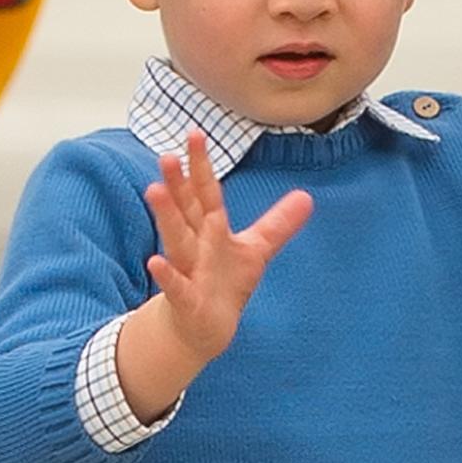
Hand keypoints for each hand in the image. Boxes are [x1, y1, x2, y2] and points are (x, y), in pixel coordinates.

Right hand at [143, 130, 312, 364]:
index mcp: (210, 229)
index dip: (201, 165)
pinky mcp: (186, 300)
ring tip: (154, 190)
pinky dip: (166, 276)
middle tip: (166, 154)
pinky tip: (154, 262)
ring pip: (176, 240)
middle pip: (187, 210)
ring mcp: (188, 270)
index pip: (206, 192)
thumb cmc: (224, 283)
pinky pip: (175, 287)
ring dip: (167, 216)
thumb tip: (307, 197)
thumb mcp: (255, 250)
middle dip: (177, 184)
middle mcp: (195, 244)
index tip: (194, 133)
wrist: (205, 329)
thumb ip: (277, 223)